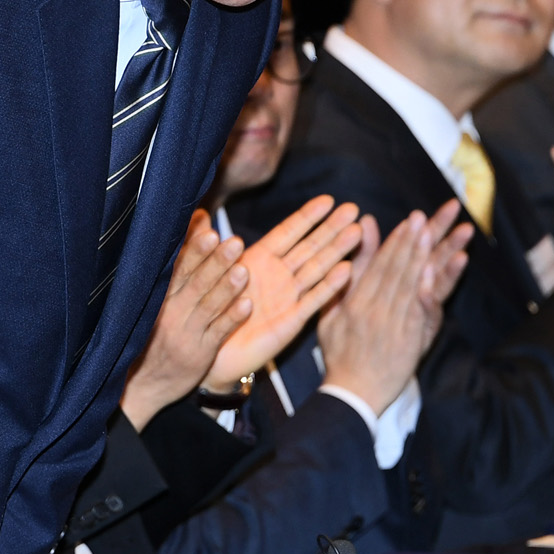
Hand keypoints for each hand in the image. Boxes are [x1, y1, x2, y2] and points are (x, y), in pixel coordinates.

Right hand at [118, 212, 248, 429]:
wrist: (141, 385)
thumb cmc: (153, 332)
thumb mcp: (156, 298)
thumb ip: (179, 262)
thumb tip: (198, 220)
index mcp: (158, 297)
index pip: (177, 269)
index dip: (194, 250)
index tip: (209, 232)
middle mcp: (170, 313)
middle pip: (195, 284)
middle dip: (214, 263)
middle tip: (234, 244)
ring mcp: (186, 334)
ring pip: (208, 307)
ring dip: (226, 289)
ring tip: (243, 272)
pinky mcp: (200, 354)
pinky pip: (218, 334)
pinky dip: (231, 319)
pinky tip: (246, 306)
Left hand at [205, 195, 361, 391]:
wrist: (212, 354)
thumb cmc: (211, 310)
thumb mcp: (208, 272)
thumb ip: (206, 244)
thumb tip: (196, 212)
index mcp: (259, 260)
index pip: (288, 232)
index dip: (308, 216)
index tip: (328, 200)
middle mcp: (278, 276)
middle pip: (310, 247)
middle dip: (331, 228)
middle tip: (353, 208)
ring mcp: (288, 297)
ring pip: (317, 269)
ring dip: (337, 250)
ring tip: (357, 231)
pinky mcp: (291, 321)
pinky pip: (312, 301)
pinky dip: (329, 286)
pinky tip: (346, 270)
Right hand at [318, 199, 472, 412]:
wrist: (352, 393)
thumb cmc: (340, 355)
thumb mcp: (330, 317)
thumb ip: (343, 283)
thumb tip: (347, 259)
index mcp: (353, 303)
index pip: (378, 266)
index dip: (396, 242)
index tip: (409, 221)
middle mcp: (373, 310)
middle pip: (396, 269)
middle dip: (412, 240)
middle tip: (425, 216)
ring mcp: (391, 324)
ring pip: (409, 283)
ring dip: (423, 255)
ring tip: (435, 232)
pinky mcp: (408, 339)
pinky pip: (420, 308)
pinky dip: (430, 285)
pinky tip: (440, 268)